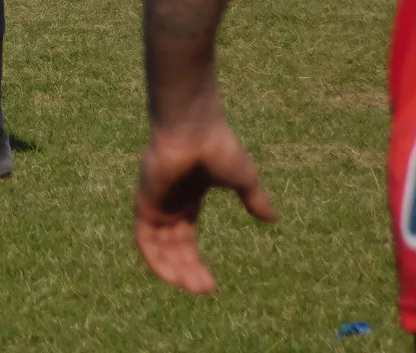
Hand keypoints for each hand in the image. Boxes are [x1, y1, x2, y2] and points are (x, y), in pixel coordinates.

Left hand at [134, 122, 275, 293]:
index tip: (211, 285)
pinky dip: (155, 259)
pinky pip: (144, 238)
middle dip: (186, 271)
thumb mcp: (243, 179)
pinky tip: (172, 276)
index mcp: (187, 199)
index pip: (185, 239)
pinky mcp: (145, 201)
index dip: (195, 262)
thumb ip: (254, 200)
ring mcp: (155, 203)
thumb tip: (272, 219)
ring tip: (193, 287)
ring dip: (173, 270)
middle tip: (204, 289)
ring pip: (158, 248)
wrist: (194, 126)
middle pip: (172, 247)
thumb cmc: (217, 145)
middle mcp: (168, 204)